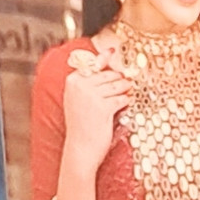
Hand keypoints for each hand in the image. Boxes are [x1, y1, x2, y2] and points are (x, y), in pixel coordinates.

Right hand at [55, 41, 127, 177]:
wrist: (80, 149)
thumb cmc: (82, 124)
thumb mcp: (80, 99)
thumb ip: (91, 81)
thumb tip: (109, 61)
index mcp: (72, 81)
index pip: (93, 64)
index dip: (105, 58)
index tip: (113, 50)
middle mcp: (80, 86)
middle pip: (109, 74)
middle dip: (119, 79)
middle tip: (124, 85)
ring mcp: (91, 96)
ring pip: (118, 85)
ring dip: (125, 89)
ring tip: (125, 93)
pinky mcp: (103, 107)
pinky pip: (122, 98)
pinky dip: (127, 100)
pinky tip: (125, 103)